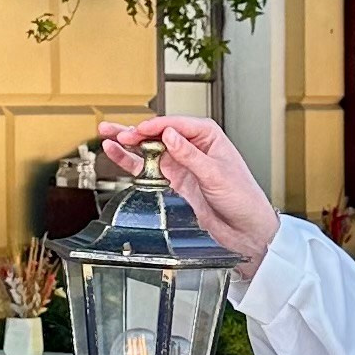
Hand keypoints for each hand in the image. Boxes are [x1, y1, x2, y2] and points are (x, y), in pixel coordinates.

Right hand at [100, 117, 278, 274]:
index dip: (155, 126)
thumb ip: (190, 155)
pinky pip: (151, 168)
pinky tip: (118, 155)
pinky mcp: (177, 180)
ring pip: (150, 150)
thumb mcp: (216, 174)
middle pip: (159, 134)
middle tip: (116, 132)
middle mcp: (194, 147)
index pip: (176, 125)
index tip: (139, 130)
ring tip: (108, 136)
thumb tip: (171, 135)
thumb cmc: (243, 198)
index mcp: (209, 136)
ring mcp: (183, 164)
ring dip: (129, 145)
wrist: (246, 229)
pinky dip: (134, 163)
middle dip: (136, 133)